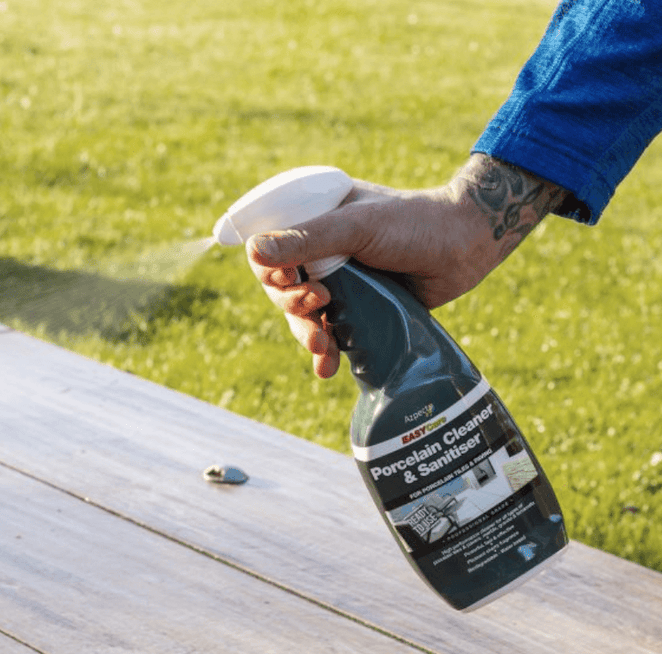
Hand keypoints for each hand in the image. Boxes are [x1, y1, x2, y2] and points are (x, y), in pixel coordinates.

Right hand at [246, 154, 566, 377]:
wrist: (465, 248)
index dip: (269, 271)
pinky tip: (326, 368)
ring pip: (303, 317)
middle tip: (319, 306)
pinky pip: (330, 335)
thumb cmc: (413, 223)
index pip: (268, 248)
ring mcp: (338, 283)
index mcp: (313, 220)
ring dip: (307, 333)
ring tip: (323, 344)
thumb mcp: (357, 227)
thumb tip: (253, 251)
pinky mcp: (358, 311)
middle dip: (293, 306)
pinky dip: (325, 354)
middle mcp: (320, 252)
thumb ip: (307, 239)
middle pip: (281, 289)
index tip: (288, 281)